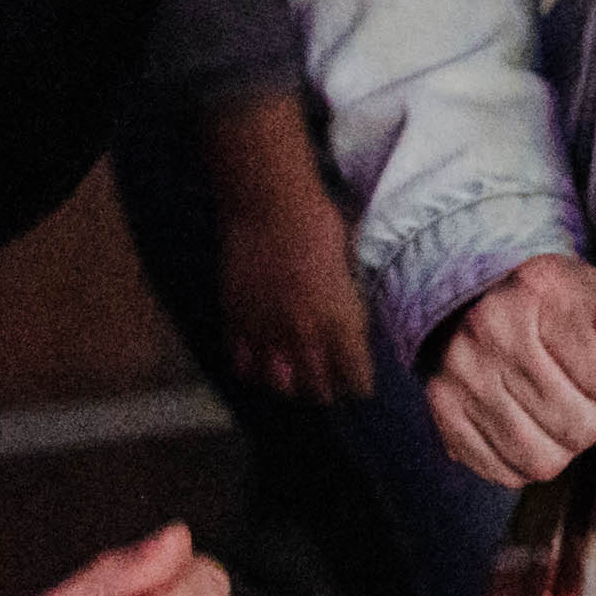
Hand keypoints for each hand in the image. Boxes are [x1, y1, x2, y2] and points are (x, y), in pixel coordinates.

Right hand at [203, 93, 373, 404]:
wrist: (269, 205)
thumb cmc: (319, 225)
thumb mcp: (349, 269)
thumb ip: (347, 307)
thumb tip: (349, 329)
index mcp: (341, 322)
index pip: (355, 378)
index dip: (358, 383)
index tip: (358, 384)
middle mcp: (305, 335)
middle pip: (318, 391)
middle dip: (326, 391)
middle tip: (327, 385)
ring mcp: (268, 331)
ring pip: (280, 384)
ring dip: (289, 384)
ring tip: (293, 378)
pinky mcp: (237, 321)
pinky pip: (243, 364)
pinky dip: (252, 368)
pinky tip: (260, 361)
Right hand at [427, 248, 595, 485]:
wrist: (482, 305)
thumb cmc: (560, 307)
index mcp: (540, 289)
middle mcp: (491, 329)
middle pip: (579, 426)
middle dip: (595, 416)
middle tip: (584, 393)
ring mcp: (462, 375)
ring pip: (542, 460)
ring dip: (563, 446)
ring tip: (559, 412)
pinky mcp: (444, 412)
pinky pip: (504, 472)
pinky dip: (524, 462)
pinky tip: (529, 427)